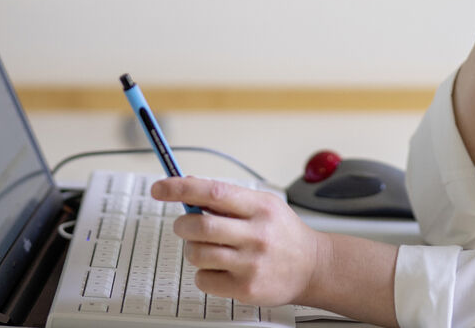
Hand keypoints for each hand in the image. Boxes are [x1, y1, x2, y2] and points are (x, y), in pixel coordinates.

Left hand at [151, 177, 323, 307]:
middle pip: (200, 227)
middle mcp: (256, 234)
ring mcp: (251, 263)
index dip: (181, 188)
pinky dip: (203, 274)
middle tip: (184, 225)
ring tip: (208, 249)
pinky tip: (220, 269)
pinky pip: (203, 280)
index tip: (160, 187)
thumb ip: (228, 199)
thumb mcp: (263, 205)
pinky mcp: (245, 288)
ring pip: (197, 254)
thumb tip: (187, 186)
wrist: (313, 267)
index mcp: (259, 207)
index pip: (213, 192)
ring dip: (193, 250)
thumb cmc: (283, 233)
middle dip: (182, 225)